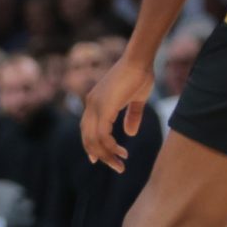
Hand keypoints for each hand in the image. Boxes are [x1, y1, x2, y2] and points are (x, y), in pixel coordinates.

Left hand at [80, 55, 153, 172]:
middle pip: (87, 138)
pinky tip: (121, 151)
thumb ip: (132, 116)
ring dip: (107, 155)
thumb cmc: (140, 75)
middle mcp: (90, 104)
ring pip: (94, 139)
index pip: (86, 129)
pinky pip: (102, 134)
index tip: (99, 159)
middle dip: (100, 155)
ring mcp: (95, 105)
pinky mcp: (104, 107)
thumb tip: (130, 133)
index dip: (91, 146)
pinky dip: (110, 146)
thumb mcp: (136, 100)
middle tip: (115, 166)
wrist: (140, 60)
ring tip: (120, 164)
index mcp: (95, 102)